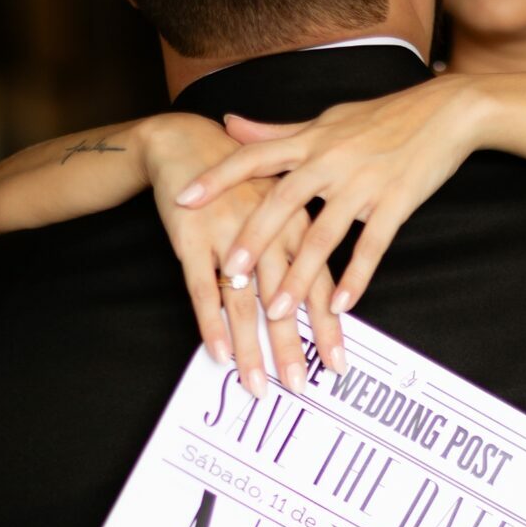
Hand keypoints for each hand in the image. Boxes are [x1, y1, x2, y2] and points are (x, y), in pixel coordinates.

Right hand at [136, 115, 344, 390]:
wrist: (187, 139)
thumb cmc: (243, 177)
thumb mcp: (285, 198)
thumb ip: (307, 241)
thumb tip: (331, 292)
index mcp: (297, 224)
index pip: (318, 284)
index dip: (327, 327)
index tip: (338, 366)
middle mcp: (269, 232)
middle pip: (285, 300)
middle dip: (292, 347)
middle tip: (300, 386)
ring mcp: (230, 236)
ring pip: (245, 302)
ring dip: (251, 347)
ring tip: (257, 386)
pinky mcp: (193, 239)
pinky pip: (203, 289)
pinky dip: (211, 323)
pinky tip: (218, 353)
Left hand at [172, 74, 482, 318]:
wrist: (446, 111)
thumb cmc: (382, 117)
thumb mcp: (325, 119)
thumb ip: (275, 131)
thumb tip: (229, 124)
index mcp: (310, 139)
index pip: (253, 156)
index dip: (217, 177)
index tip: (184, 199)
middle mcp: (331, 160)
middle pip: (283, 203)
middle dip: (254, 240)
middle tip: (229, 273)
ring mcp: (364, 183)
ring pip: (324, 235)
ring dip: (300, 277)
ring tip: (278, 310)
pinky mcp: (396, 203)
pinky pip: (372, 246)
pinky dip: (356, 277)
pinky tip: (340, 306)